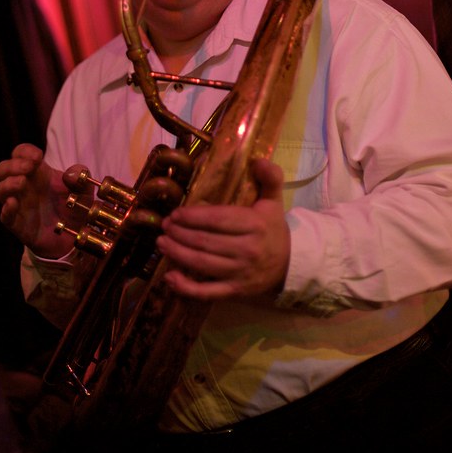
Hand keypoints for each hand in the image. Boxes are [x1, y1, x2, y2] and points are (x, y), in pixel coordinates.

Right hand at [0, 143, 75, 258]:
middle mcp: (25, 187)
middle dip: (13, 164)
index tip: (38, 156)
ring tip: (22, 182)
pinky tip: (13, 204)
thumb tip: (71, 173)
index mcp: (39, 174)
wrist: (76, 237)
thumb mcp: (84, 190)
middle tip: (28, 167)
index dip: (25, 151)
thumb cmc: (76, 208)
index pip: (21, 154)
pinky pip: (5, 216)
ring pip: (1, 190)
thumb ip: (80, 177)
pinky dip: (6, 209)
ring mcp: (19, 205)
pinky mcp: (19, 225)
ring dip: (8, 183)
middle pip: (4, 169)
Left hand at [155, 157, 289, 300]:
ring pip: (202, 264)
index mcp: (255, 225)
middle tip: (164, 225)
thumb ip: (270, 178)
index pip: (218, 220)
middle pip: (206, 242)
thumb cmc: (273, 230)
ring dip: (178, 254)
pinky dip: (186, 287)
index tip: (176, 213)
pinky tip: (169, 277)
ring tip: (161, 243)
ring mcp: (240, 273)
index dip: (193, 217)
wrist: (290, 265)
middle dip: (180, 233)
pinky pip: (207, 292)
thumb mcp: (274, 201)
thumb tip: (258, 160)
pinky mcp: (234, 291)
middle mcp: (247, 250)